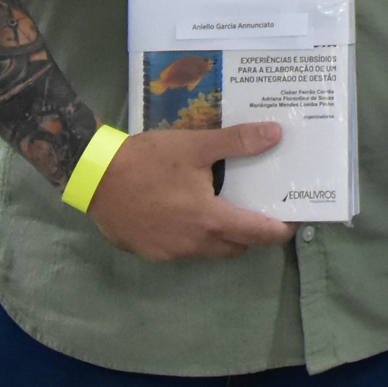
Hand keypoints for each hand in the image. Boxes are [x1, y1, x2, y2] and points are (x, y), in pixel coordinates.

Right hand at [84, 124, 295, 261]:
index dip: (281, 230)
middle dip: (252, 233)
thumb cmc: (147, 161)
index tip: (293, 219)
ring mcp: (171, 252)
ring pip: (211, 251)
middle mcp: (195, 244)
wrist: (94, 177)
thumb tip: (276, 134)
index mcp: (210, 220)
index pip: (260, 235)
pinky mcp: (152, 252)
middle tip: (257, 208)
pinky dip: (195, 236)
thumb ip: (237, 142)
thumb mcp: (195, 145)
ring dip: (222, 236)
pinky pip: (185, 250)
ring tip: (224, 207)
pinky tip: (187, 212)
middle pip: (237, 246)